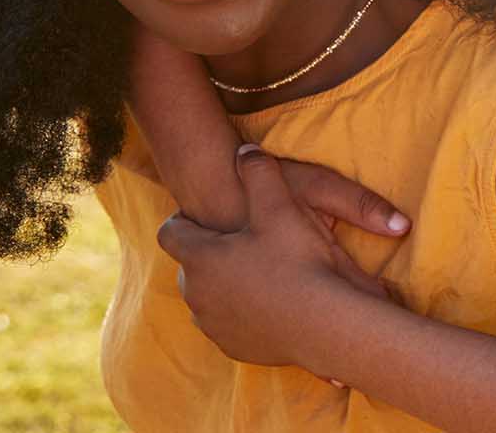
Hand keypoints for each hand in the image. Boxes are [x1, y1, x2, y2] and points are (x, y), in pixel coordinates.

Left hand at [158, 144, 395, 366]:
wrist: (324, 324)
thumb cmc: (299, 262)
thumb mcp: (280, 207)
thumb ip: (259, 172)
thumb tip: (244, 149)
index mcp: (200, 257)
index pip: (171, 232)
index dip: (183, 220)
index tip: (200, 216)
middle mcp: (196, 293)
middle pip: (189, 266)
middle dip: (207, 254)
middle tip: (237, 244)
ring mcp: (213, 324)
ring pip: (205, 298)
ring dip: (221, 285)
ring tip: (253, 273)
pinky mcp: (232, 347)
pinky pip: (226, 324)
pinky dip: (238, 313)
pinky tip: (265, 303)